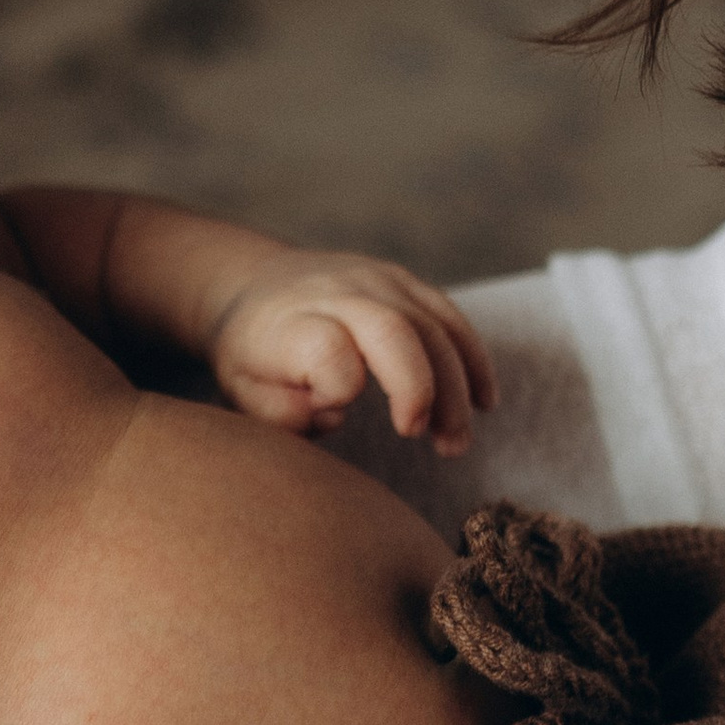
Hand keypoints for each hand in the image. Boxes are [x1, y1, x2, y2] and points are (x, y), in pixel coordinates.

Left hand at [208, 250, 493, 455]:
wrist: (251, 284)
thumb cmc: (251, 352)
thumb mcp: (240, 390)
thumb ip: (278, 412)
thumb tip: (334, 412)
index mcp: (292, 322)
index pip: (327, 350)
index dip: (338, 389)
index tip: (332, 411)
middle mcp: (338, 292)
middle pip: (394, 330)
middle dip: (420, 389)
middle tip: (426, 439)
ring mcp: (376, 280)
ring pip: (433, 325)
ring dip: (456, 387)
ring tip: (454, 444)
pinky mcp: (403, 280)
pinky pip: (449, 316)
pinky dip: (472, 359)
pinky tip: (484, 402)